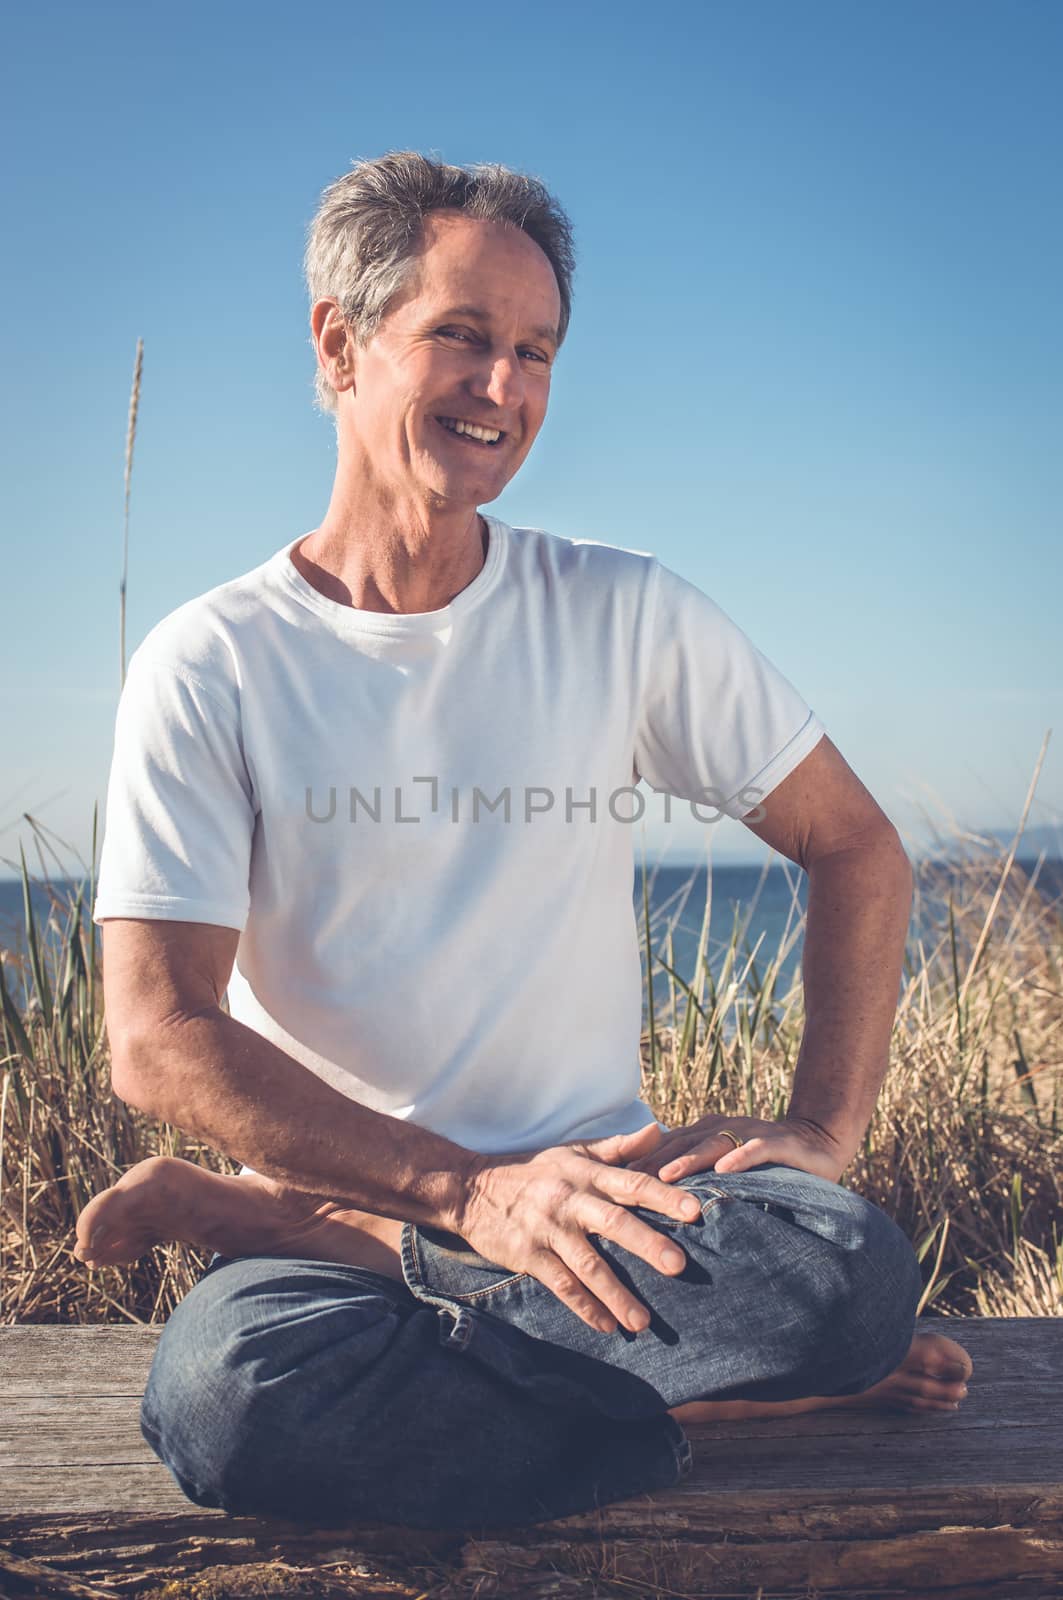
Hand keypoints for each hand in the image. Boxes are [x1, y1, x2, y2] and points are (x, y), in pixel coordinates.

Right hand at [456, 1121, 703, 1335]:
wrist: (472, 1189)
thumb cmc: (535, 1170)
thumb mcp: (575, 1153)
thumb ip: (619, 1147)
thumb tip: (658, 1131)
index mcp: (586, 1174)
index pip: (632, 1182)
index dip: (664, 1195)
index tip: (695, 1211)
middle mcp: (570, 1200)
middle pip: (614, 1222)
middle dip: (647, 1244)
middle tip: (679, 1265)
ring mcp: (548, 1230)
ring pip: (588, 1264)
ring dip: (616, 1294)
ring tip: (643, 1321)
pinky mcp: (528, 1255)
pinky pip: (561, 1285)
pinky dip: (584, 1307)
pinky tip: (606, 1326)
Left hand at [624, 1113, 848, 1185]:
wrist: (818, 1141)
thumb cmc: (764, 1164)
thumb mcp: (723, 1171)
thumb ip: (693, 1179)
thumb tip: (649, 1206)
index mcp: (704, 1134)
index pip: (665, 1147)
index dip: (639, 1162)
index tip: (610, 1184)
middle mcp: (721, 1129)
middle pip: (681, 1144)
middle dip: (652, 1162)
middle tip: (625, 1184)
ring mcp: (749, 1133)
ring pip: (712, 1144)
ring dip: (688, 1159)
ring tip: (666, 1176)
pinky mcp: (779, 1142)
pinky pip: (757, 1148)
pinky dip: (740, 1157)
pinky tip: (725, 1170)